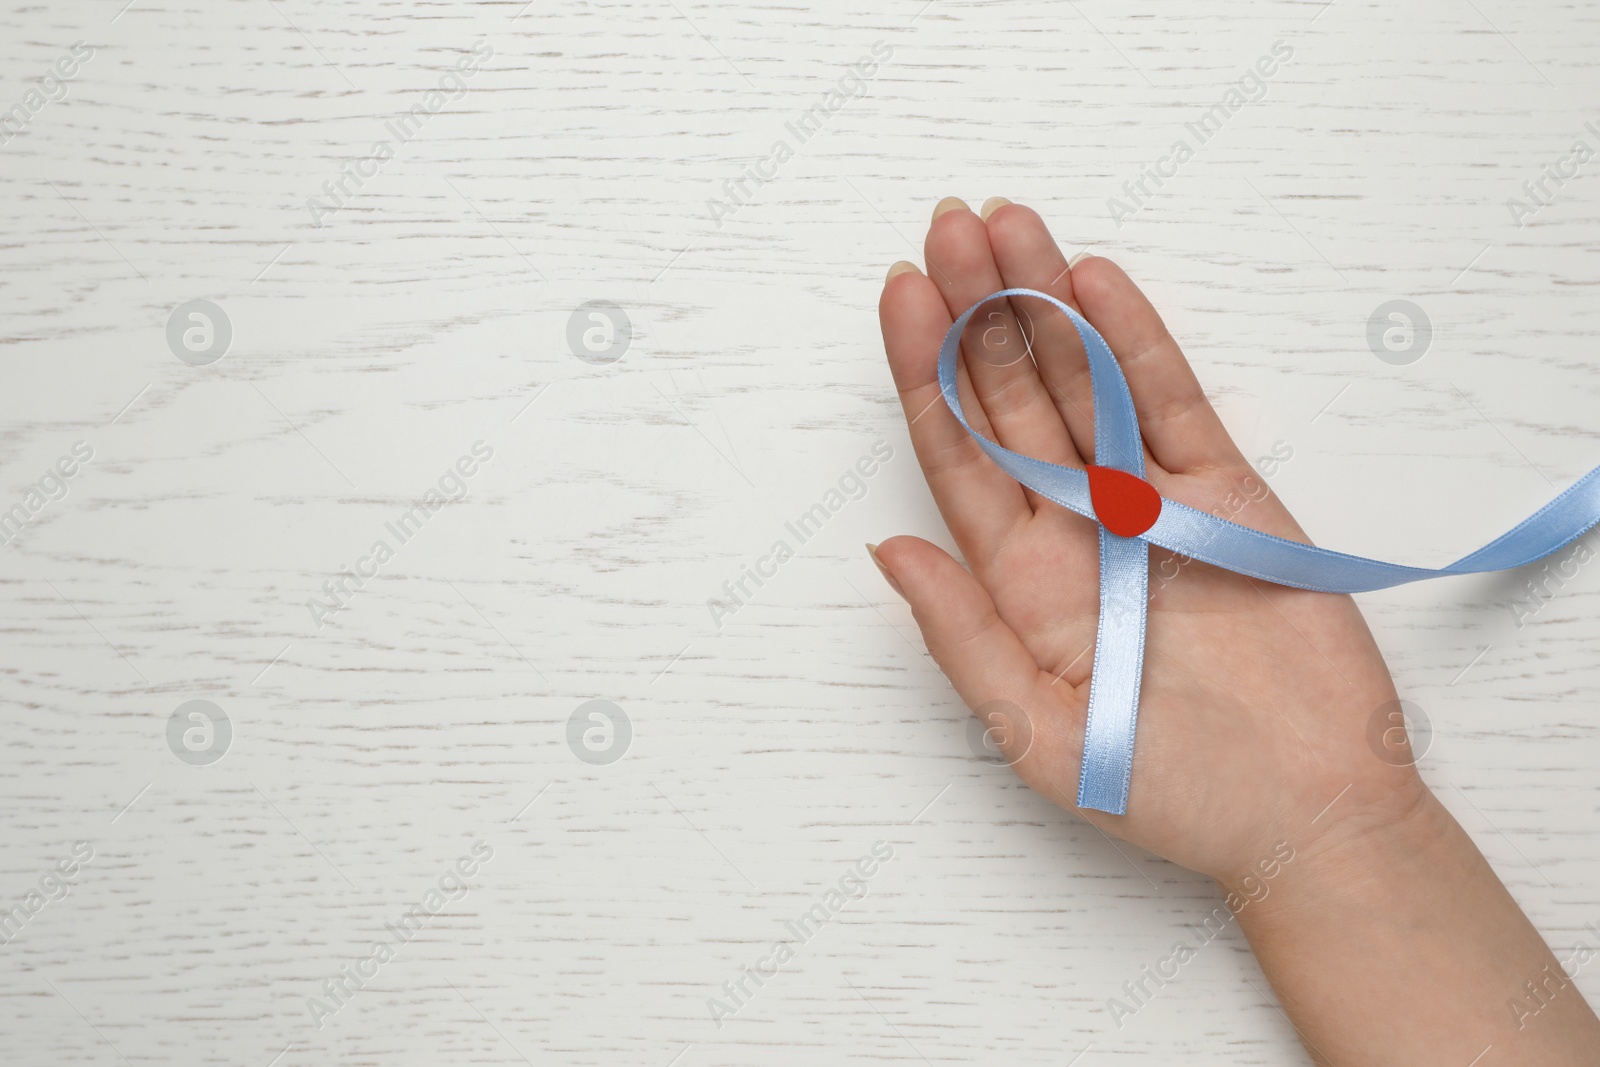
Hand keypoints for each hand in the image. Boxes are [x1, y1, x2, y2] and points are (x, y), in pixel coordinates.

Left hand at [872, 196, 1422, 883]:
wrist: (1307, 812)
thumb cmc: (1170, 791)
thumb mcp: (1039, 733)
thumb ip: (963, 637)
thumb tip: (885, 550)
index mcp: (1016, 581)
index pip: (955, 455)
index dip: (924, 374)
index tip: (901, 297)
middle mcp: (1071, 526)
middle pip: (1008, 398)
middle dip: (974, 312)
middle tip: (946, 227)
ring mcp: (1145, 502)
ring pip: (1081, 381)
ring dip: (1042, 303)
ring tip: (1005, 225)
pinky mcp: (1223, 494)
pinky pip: (1169, 401)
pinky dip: (1133, 340)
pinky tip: (1092, 281)